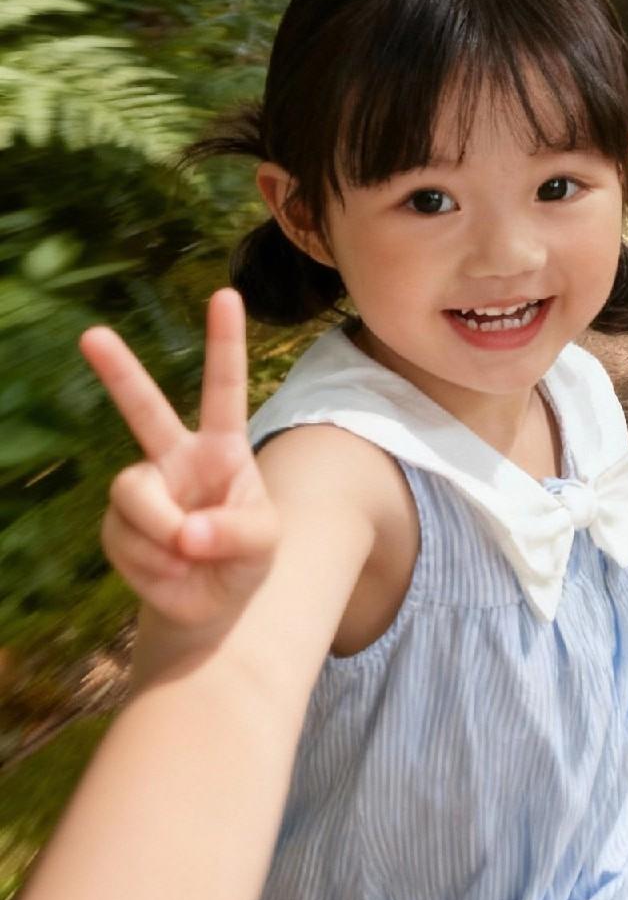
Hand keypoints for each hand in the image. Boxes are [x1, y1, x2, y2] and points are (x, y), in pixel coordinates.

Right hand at [81, 289, 279, 631]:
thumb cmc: (244, 557)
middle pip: (143, 407)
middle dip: (117, 371)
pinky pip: (127, 537)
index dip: (225, 342)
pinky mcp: (117, 525)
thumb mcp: (263, 543)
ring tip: (187, 554)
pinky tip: (169, 570)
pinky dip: (153, 563)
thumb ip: (236, 532)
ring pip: (135, 493)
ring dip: (163, 532)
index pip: (224, 387)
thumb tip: (186, 531)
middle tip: (91, 335)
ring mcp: (143, 488)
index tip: (225, 295)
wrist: (209, 604)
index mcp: (221, 446)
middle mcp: (176, 457)